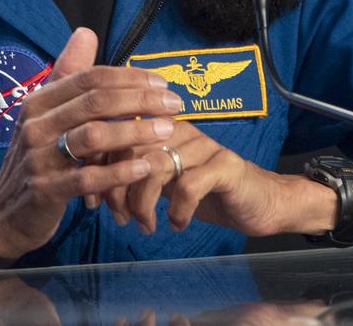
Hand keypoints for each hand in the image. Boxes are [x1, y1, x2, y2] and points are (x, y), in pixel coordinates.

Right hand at [0, 27, 183, 261]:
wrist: (3, 215)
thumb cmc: (37, 160)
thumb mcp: (46, 115)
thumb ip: (68, 75)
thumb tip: (86, 32)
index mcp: (38, 101)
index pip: (89, 78)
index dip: (129, 77)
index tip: (162, 83)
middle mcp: (35, 125)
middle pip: (95, 103)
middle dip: (140, 100)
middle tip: (175, 104)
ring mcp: (38, 158)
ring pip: (93, 137)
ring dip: (135, 131)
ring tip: (168, 131)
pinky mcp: (45, 191)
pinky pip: (87, 179)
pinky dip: (119, 172)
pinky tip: (144, 167)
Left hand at [103, 120, 288, 236]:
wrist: (258, 202)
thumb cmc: (205, 192)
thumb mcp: (163, 181)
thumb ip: (132, 175)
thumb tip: (94, 187)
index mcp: (161, 127)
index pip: (118, 136)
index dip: (100, 169)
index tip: (94, 199)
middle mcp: (181, 128)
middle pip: (132, 151)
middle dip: (118, 190)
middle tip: (119, 218)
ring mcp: (204, 146)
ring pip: (156, 167)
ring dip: (144, 204)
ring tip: (146, 226)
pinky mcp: (226, 166)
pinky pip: (189, 187)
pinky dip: (177, 212)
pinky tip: (177, 225)